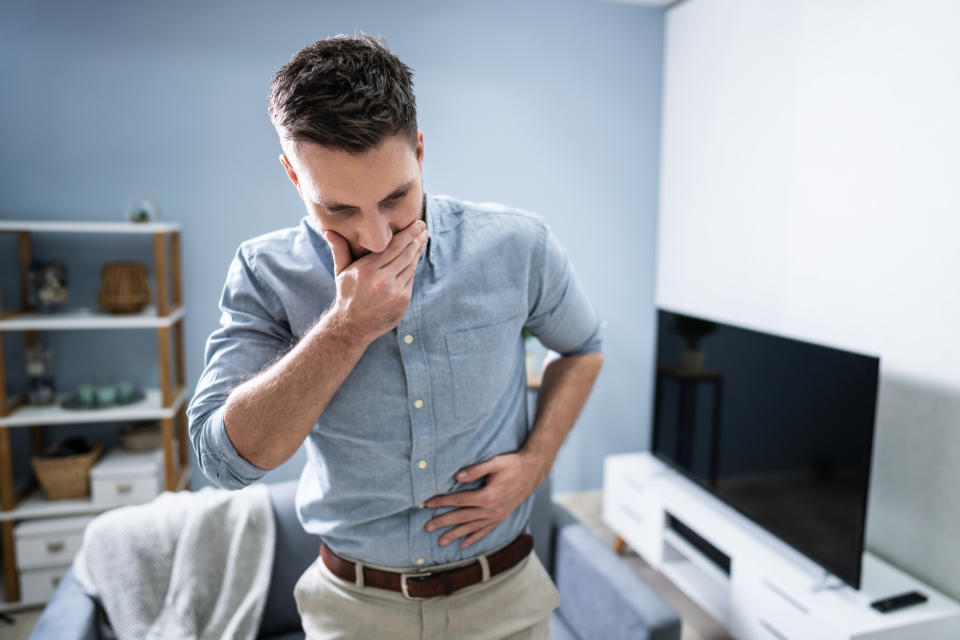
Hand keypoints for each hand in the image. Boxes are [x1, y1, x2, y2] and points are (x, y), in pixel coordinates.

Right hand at [324, 219, 427, 342]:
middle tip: (424, 227)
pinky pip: (410, 279)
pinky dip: (413, 267)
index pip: (393, 246)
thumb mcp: (341, 272)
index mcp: (367, 270)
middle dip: (417, 239)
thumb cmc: (347, 294)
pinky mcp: (403, 301)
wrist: (352, 326)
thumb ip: (339, 250)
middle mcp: (382, 280)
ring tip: (423, 240)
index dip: (408, 234)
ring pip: (410, 266)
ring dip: (418, 251)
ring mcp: (394, 292)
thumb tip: (328, 230)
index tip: (418, 223)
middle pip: (406, 254)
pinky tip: (415, 258)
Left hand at [423, 451, 549, 549]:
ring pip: (472, 528)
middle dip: (443, 522)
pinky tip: (464, 544)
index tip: (427, 503)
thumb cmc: (513, 464)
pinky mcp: (501, 517)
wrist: (533, 471)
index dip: (442, 501)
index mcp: (488, 496)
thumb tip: (457, 476)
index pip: (459, 500)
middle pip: (462, 517)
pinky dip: (474, 538)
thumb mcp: (494, 462)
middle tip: (427, 527)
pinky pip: (485, 531)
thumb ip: (475, 470)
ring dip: (455, 535)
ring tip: (440, 542)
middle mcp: (491, 510)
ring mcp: (497, 515)